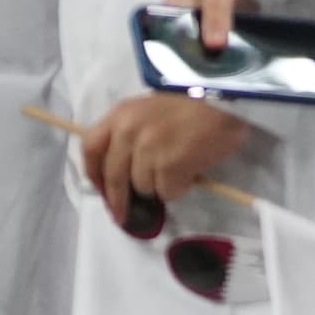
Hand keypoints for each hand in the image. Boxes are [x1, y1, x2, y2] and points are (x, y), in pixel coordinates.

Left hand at [77, 87, 251, 238]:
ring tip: (179, 170)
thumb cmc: (192, 102)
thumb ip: (130, 133)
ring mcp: (147, 149)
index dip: (94, 173)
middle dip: (117, 200)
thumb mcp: (148, 109)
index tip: (101, 189)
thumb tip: (124, 171)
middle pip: (113, 176)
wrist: (224, 98)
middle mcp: (127, 131)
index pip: (90, 148)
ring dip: (160, 186)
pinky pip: (167, 192)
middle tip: (124, 216)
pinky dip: (179, 188)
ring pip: (143, 186)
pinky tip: (191, 173)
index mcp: (119, 114)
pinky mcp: (169, 165)